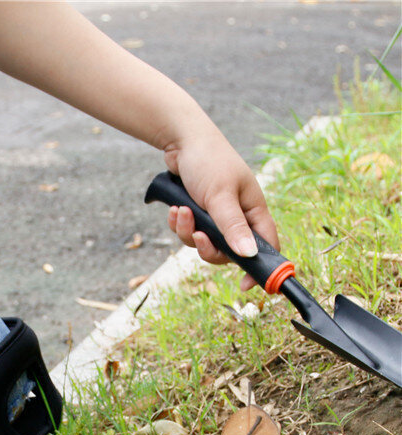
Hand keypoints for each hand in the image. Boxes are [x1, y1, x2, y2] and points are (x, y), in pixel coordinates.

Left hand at [162, 129, 279, 291]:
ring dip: (189, 232)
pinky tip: (174, 209)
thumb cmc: (209, 161)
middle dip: (208, 248)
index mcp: (253, 210)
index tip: (245, 287)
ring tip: (180, 211)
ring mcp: (216, 217)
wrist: (181, 142)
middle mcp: (238, 216)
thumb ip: (233, 227)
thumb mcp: (221, 196)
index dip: (258, 268)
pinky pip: (188, 233)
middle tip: (198, 236)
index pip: (265, 246)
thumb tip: (249, 255)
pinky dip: (179, 224)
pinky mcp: (198, 214)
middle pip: (228, 253)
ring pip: (203, 244)